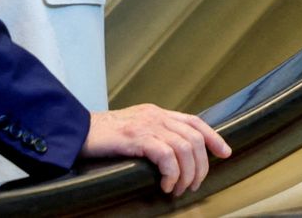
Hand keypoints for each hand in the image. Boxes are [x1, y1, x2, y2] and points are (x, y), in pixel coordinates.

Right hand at [82, 104, 229, 194]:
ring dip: (187, 174)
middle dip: (201, 166)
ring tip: (177, 189)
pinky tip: (164, 185)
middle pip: (195, 138)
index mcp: (155, 112)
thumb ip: (153, 135)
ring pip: (185, 148)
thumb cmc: (101, 137)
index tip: (225, 153)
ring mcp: (146, 125)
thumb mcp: (133, 130)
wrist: (76, 132)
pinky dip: (172, 174)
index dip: (213, 137)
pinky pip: (167, 155)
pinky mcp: (136, 137)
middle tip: (192, 185)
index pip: (194, 121)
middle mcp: (155, 115)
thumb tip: (174, 156)